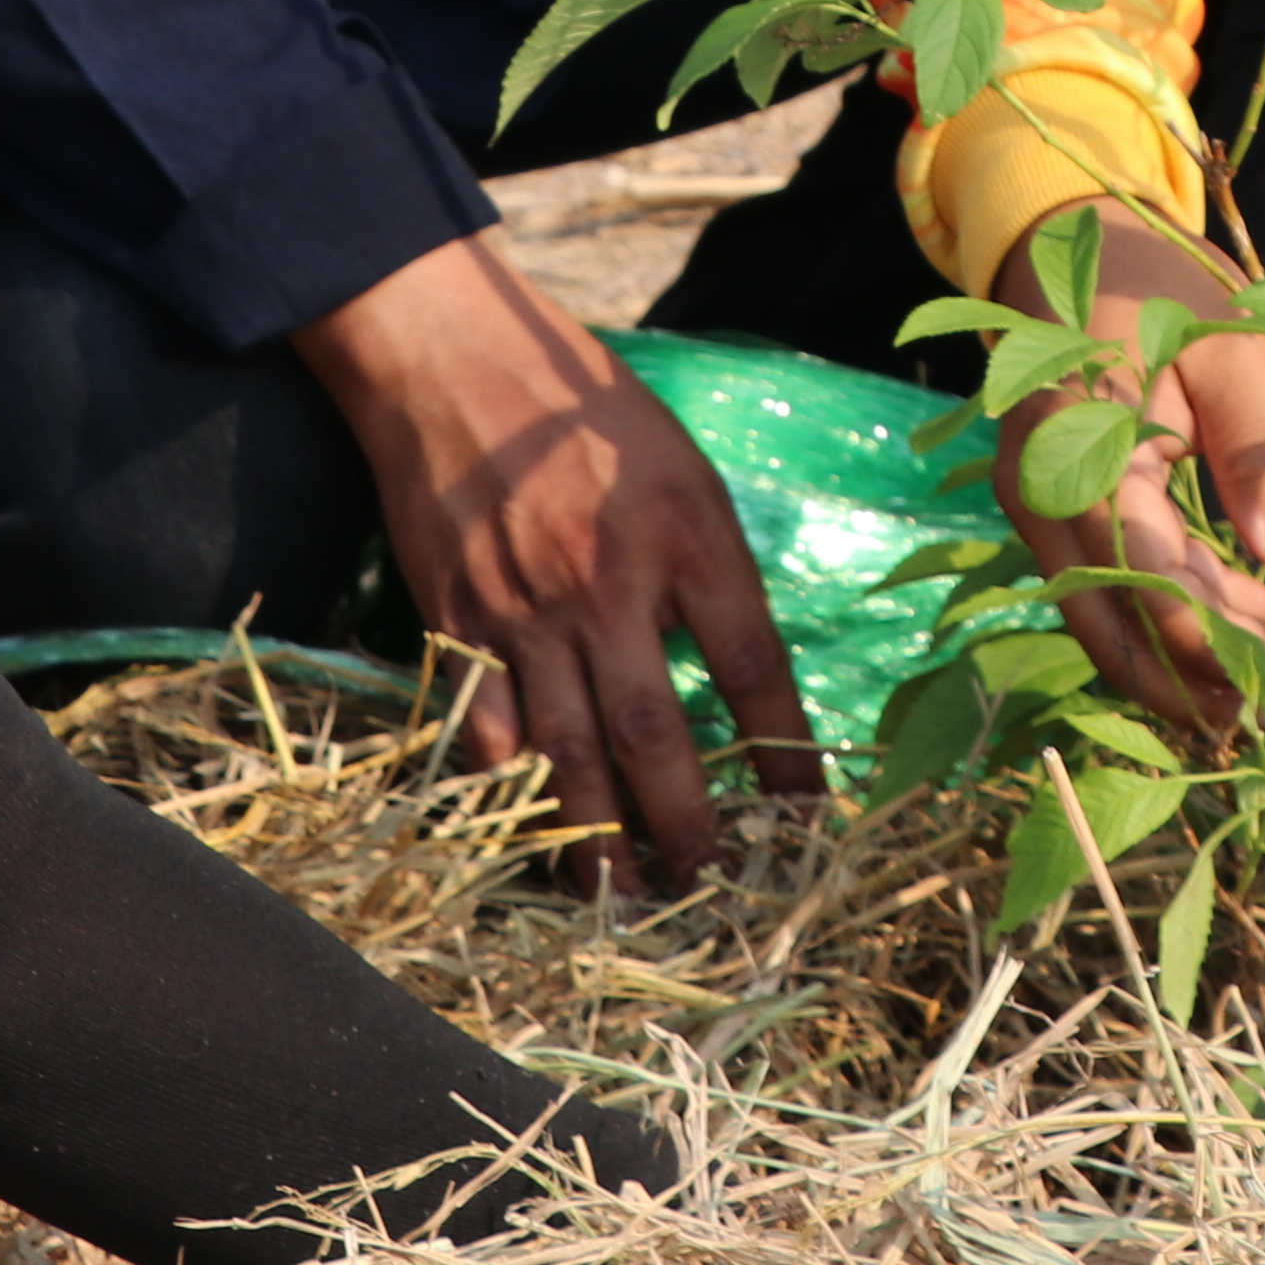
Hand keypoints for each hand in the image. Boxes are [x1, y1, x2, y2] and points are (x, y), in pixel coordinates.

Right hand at [295, 234, 812, 885]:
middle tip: (716, 891)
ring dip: (598, 840)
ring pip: (565, 751)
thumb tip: (745, 679)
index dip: (786, 752)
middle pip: (655, 733)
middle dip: (689, 827)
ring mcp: (524, 608)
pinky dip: (511, 793)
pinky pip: (485, 730)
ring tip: (628, 904)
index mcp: (685, 534)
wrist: (454, 361)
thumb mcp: (684, 473)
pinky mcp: (456, 620)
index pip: (752, 665)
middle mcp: (607, 582)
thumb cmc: (585, 414)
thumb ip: (713, 573)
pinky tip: (532, 837)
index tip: (809, 820)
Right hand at [989, 202, 1264, 745]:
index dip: (1225, 635)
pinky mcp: (1054, 517)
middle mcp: (1041, 493)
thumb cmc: (1167, 288)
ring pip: (1106, 619)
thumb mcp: (1235, 349)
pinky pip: (1104, 590)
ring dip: (1182, 667)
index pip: (1150, 575)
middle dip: (1204, 674)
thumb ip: (1262, 450)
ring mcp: (1038, 510)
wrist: (1084, 246)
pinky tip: (1229, 653)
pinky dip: (1163, 628)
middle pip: (1118, 619)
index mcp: (1081, 446)